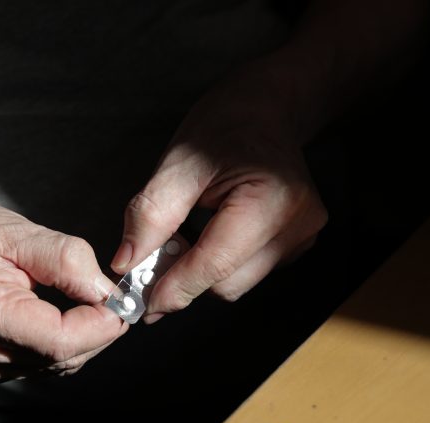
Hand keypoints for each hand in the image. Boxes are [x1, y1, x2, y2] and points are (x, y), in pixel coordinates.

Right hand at [0, 194, 126, 379]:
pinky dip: (58, 345)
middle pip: (60, 360)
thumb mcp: (15, 230)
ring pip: (52, 367)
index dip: (100, 326)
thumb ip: (65, 260)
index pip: (58, 341)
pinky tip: (60, 316)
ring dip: (81, 340)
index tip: (120, 302)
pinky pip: (36, 365)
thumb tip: (106, 292)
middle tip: (113, 299)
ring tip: (86, 303)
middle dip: (97, 332)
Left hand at [111, 74, 327, 320]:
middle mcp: (298, 226)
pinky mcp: (297, 245)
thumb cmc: (225, 127)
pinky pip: (246, 273)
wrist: (265, 110)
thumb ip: (151, 214)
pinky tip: (209, 234)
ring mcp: (302, 238)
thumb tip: (126, 263)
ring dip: (200, 273)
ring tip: (185, 237)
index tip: (143, 304)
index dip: (175, 288)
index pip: (215, 265)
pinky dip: (218, 264)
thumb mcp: (178, 162)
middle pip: (225, 283)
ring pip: (235, 284)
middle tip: (150, 263)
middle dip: (184, 279)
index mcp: (272, 201)